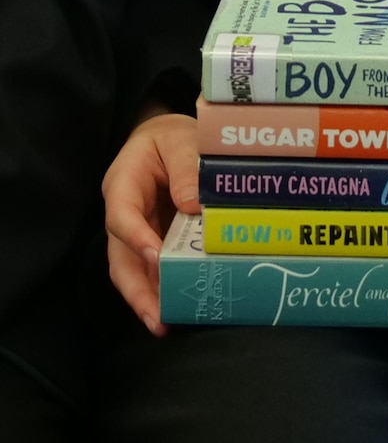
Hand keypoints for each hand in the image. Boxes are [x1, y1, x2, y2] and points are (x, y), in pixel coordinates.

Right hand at [102, 113, 200, 336]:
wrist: (168, 139)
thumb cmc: (172, 137)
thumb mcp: (180, 140)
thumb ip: (186, 167)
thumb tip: (192, 205)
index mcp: (124, 184)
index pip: (122, 214)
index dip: (136, 237)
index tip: (156, 256)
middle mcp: (125, 213)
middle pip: (120, 257)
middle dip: (136, 289)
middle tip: (155, 317)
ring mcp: (138, 231)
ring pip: (133, 270)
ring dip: (147, 298)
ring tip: (163, 324)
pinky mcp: (155, 241)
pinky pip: (154, 269)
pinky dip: (163, 289)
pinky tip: (178, 309)